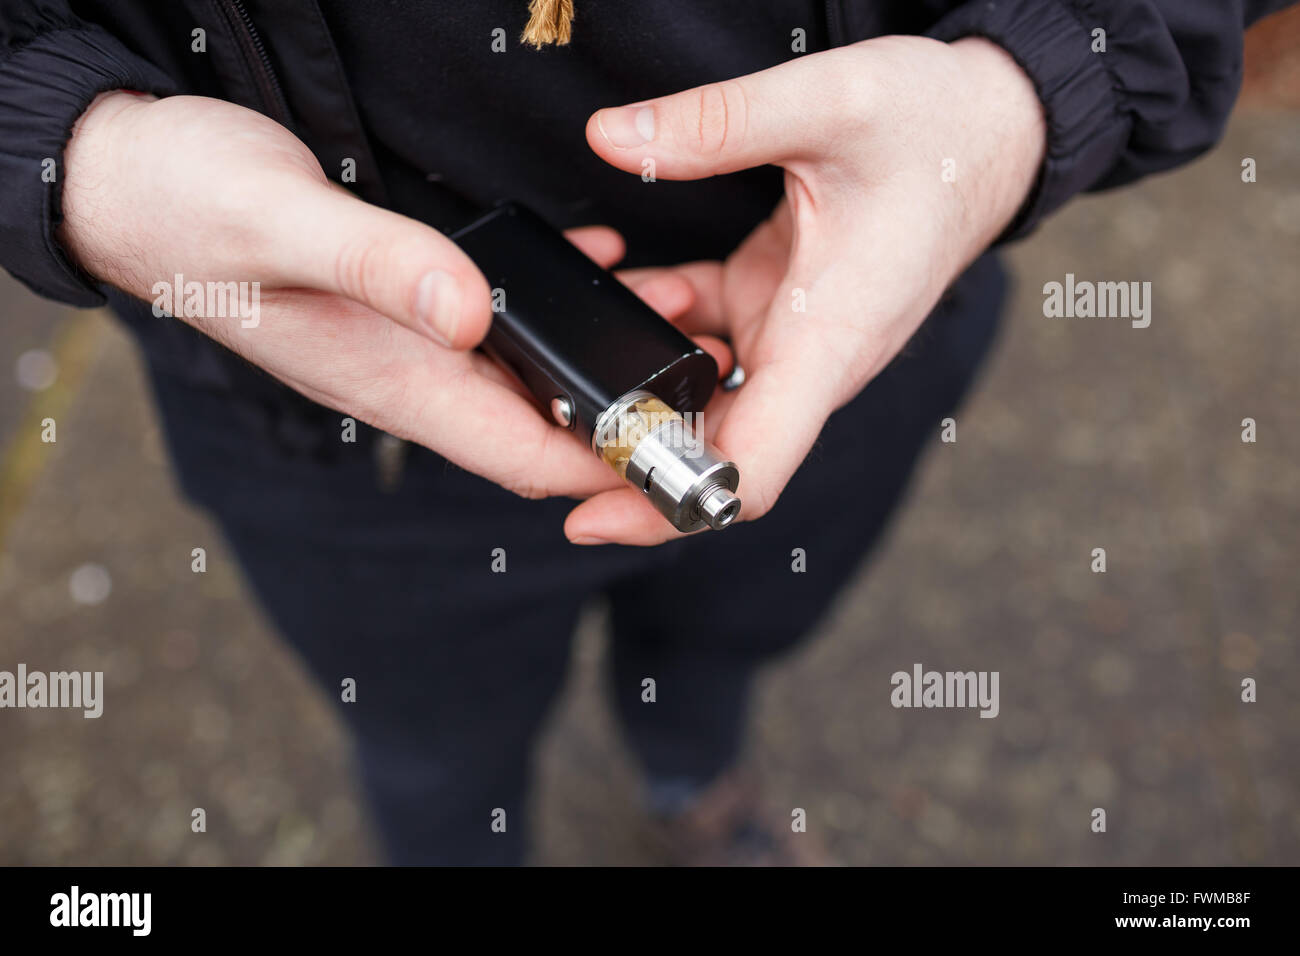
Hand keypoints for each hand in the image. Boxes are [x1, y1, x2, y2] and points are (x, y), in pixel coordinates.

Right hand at [59, 92, 696, 500]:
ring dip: (599, 362)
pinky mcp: (409, 304)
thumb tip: (468, 318)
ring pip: (527, 379)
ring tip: (676, 315)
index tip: (681, 455)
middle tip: (707, 377)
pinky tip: (603, 266)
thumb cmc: (190, 206)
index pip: (521, 453)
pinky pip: (501, 328)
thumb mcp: (282, 223)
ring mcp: (410, 343)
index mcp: (390, 378)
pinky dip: (560, 311)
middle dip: (623, 421)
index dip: (605, 469)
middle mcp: (409, 374)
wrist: (132, 183)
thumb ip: (375, 267)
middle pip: (539, 429)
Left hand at [566, 36, 1045, 544]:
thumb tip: (611, 138)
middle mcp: (810, 360)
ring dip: (632, 386)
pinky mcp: (773, 308)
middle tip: (536, 430)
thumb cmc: (939, 131)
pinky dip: (651, 327)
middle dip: (623, 455)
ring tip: (562, 354)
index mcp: (831, 342)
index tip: (592, 519)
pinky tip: (619, 287)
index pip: (755, 467)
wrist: (991, 131)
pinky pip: (697, 341)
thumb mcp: (834, 104)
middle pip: (711, 450)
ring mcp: (789, 339)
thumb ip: (720, 123)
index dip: (672, 508)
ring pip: (697, 398)